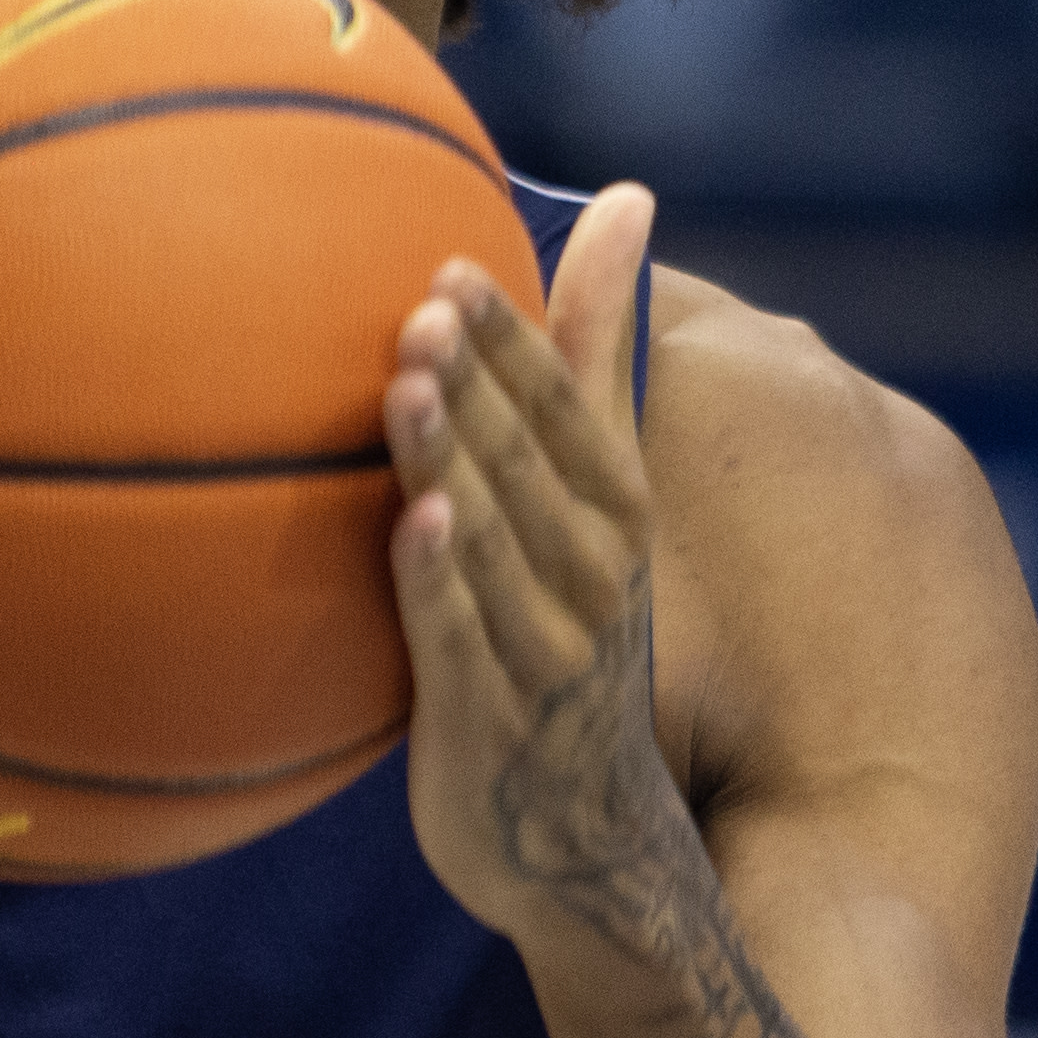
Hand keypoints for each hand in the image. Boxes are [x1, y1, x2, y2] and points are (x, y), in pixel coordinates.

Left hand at [383, 184, 687, 972]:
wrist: (592, 840)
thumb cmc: (572, 630)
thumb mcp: (598, 492)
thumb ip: (595, 350)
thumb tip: (627, 198)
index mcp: (613, 511)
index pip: (565, 408)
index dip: (513, 340)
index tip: (456, 265)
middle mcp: (590, 572)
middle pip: (526, 461)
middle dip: (481, 384)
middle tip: (429, 307)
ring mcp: (542, 648)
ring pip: (489, 538)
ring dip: (452, 461)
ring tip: (411, 383)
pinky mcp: (485, 718)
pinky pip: (457, 639)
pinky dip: (439, 583)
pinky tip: (415, 523)